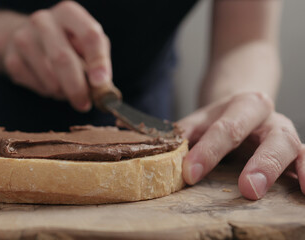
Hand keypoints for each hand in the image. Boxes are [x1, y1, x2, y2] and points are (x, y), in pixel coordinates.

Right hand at [0, 1, 111, 111]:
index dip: (98, 61)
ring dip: (63, 92)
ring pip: (49, 78)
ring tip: (67, 89)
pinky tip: (49, 84)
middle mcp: (43, 20)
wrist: (25, 37)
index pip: (89, 35)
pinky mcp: (11, 58)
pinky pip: (36, 86)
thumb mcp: (86, 43)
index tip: (101, 82)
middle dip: (77, 87)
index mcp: (68, 12)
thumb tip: (102, 86)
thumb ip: (98, 61)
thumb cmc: (65, 41)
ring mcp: (23, 38)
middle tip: (84, 104)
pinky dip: (47, 92)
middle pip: (63, 58)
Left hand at [178, 92, 303, 199]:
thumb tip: (164, 155)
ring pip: (293, 149)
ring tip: (291, 192)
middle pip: (272, 137)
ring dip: (287, 173)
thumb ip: (183, 135)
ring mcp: (286, 135)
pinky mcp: (294, 152)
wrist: (243, 105)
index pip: (226, 128)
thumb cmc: (219, 118)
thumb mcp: (199, 120)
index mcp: (243, 106)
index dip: (208, 151)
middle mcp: (270, 119)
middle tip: (248, 188)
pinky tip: (304, 191)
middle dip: (262, 163)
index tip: (190, 172)